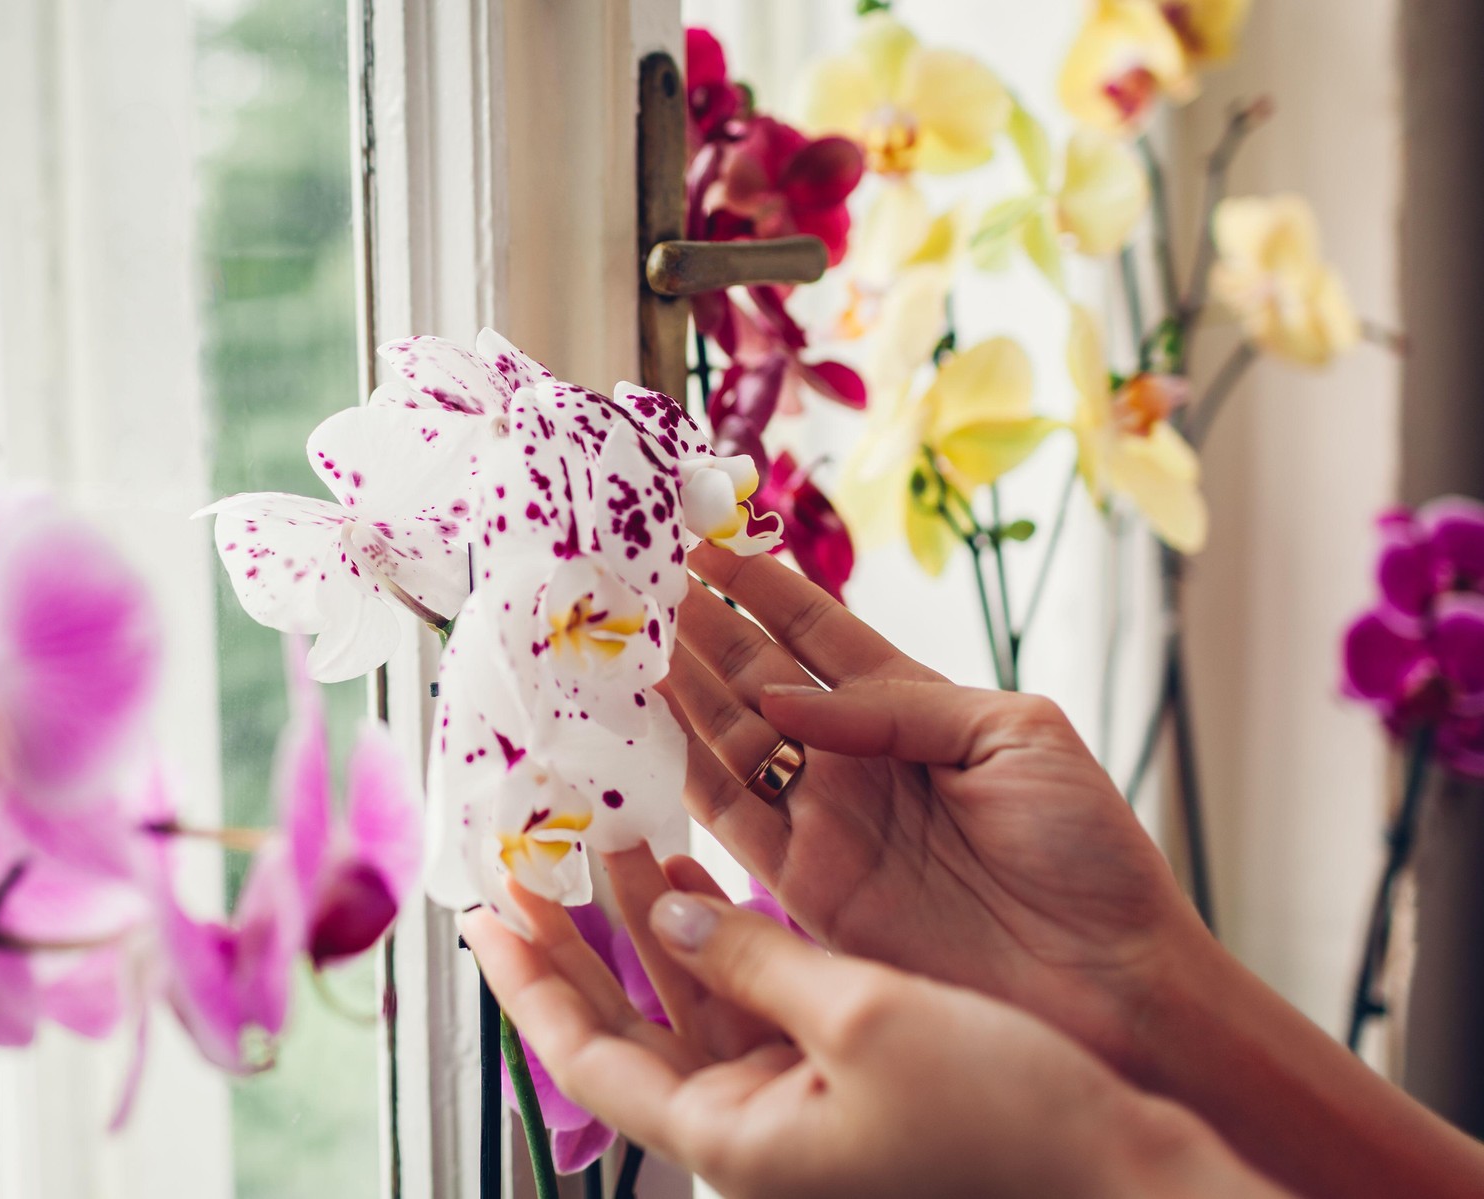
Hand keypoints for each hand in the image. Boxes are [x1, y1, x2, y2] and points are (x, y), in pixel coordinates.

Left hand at [465, 850, 1281, 1198]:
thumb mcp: (861, 1017)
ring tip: (606, 837)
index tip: (483, 916)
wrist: (1115, 1160)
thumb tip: (669, 912)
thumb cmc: (1000, 1109)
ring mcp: (788, 1096)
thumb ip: (752, 957)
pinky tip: (697, 871)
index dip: (528, 984)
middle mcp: (747, 1122)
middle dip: (571, 942)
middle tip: (523, 867)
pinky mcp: (832, 1068)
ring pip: (682, 996)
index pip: (587, 1056)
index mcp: (733, 1135)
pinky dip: (713, 930)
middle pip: (622, 1025)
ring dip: (642, 919)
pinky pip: (743, 992)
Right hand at [662, 544, 1208, 1074]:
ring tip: (622, 635)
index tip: (702, 538)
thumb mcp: (1016, 735)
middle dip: (698, 625)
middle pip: (756, 676)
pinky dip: (676, 771)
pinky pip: (725, 816)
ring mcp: (826, 819)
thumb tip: (782, 697)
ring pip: (726, 738)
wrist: (1106, 983)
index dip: (759, 585)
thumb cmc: (1088, 852)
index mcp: (913, 707)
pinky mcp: (803, 885)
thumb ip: (898, 705)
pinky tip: (639, 722)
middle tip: (637, 579)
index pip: (815, 630)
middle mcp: (856, 756)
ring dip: (675, 686)